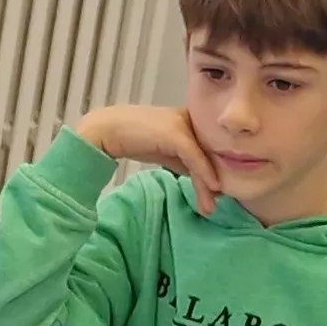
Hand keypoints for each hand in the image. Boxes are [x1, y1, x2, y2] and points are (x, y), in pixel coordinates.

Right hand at [75, 105, 220, 213]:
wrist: (107, 130)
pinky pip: (194, 156)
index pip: (209, 148)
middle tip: (215, 204)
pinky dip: (203, 173)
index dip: (215, 171)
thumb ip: (184, 160)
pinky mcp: (175, 132)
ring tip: (210, 207)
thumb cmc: (134, 138)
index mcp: (191, 119)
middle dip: (214, 181)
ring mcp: (183, 123)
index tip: (218, 194)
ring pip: (203, 157)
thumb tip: (204, 180)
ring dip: (207, 185)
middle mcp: (190, 118)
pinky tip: (210, 188)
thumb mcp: (165, 151)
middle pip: (209, 154)